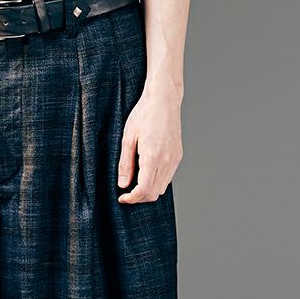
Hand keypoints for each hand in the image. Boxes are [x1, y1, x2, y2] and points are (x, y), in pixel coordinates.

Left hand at [117, 83, 182, 202]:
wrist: (164, 100)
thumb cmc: (144, 115)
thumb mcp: (128, 138)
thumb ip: (125, 164)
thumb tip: (123, 184)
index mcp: (153, 157)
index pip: (144, 190)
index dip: (132, 199)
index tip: (122, 198)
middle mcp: (166, 161)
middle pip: (153, 193)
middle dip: (139, 198)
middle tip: (126, 193)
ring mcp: (174, 159)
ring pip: (162, 188)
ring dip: (148, 191)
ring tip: (135, 184)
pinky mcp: (177, 156)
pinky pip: (167, 178)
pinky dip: (156, 182)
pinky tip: (146, 174)